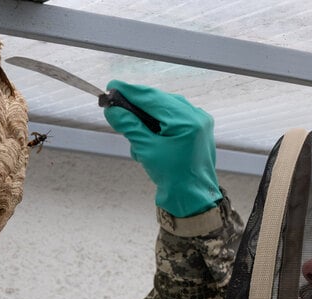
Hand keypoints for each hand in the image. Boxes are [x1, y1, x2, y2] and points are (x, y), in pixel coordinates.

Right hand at [104, 81, 220, 217]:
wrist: (193, 199)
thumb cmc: (174, 179)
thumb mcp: (147, 150)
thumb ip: (130, 126)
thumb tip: (113, 110)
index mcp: (186, 120)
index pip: (152, 97)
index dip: (130, 91)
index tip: (112, 86)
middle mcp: (196, 116)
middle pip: (159, 101)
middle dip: (137, 106)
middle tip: (116, 108)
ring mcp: (199, 122)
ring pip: (165, 109)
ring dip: (147, 118)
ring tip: (135, 136)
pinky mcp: (198, 129)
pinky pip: (173, 118)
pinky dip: (158, 125)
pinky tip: (148, 141)